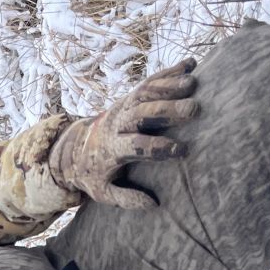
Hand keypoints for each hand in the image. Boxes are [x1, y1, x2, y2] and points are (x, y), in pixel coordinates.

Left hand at [48, 58, 198, 209]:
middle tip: (194, 109)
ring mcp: (123, 106)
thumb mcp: (103, 192)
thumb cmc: (93, 173)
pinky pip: (150, 81)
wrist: (74, 148)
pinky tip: (191, 65)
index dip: (158, 147)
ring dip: (169, 86)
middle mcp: (117, 123)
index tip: (182, 150)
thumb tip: (153, 205)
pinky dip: (170, 72)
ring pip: (145, 93)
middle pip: (142, 113)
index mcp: (112, 148)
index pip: (136, 146)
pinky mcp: (129, 96)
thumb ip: (126, 198)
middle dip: (167, 111)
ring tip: (193, 83)